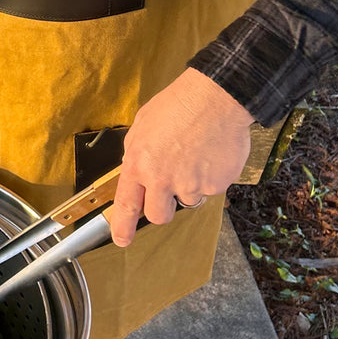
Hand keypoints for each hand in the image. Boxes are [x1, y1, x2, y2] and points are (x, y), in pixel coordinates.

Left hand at [107, 68, 254, 246]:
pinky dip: (212, 175)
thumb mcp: (143, 125)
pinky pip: (213, 188)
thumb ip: (137, 152)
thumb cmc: (178, 105)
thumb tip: (136, 169)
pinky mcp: (216, 185)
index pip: (126, 204)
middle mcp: (161, 179)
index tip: (121, 240)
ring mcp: (190, 184)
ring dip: (191, 184)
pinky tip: (211, 153)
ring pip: (189, 199)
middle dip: (164, 208)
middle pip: (159, 215)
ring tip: (195, 154)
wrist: (215, 98)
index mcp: (138, 164)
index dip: (122, 226)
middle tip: (172, 188)